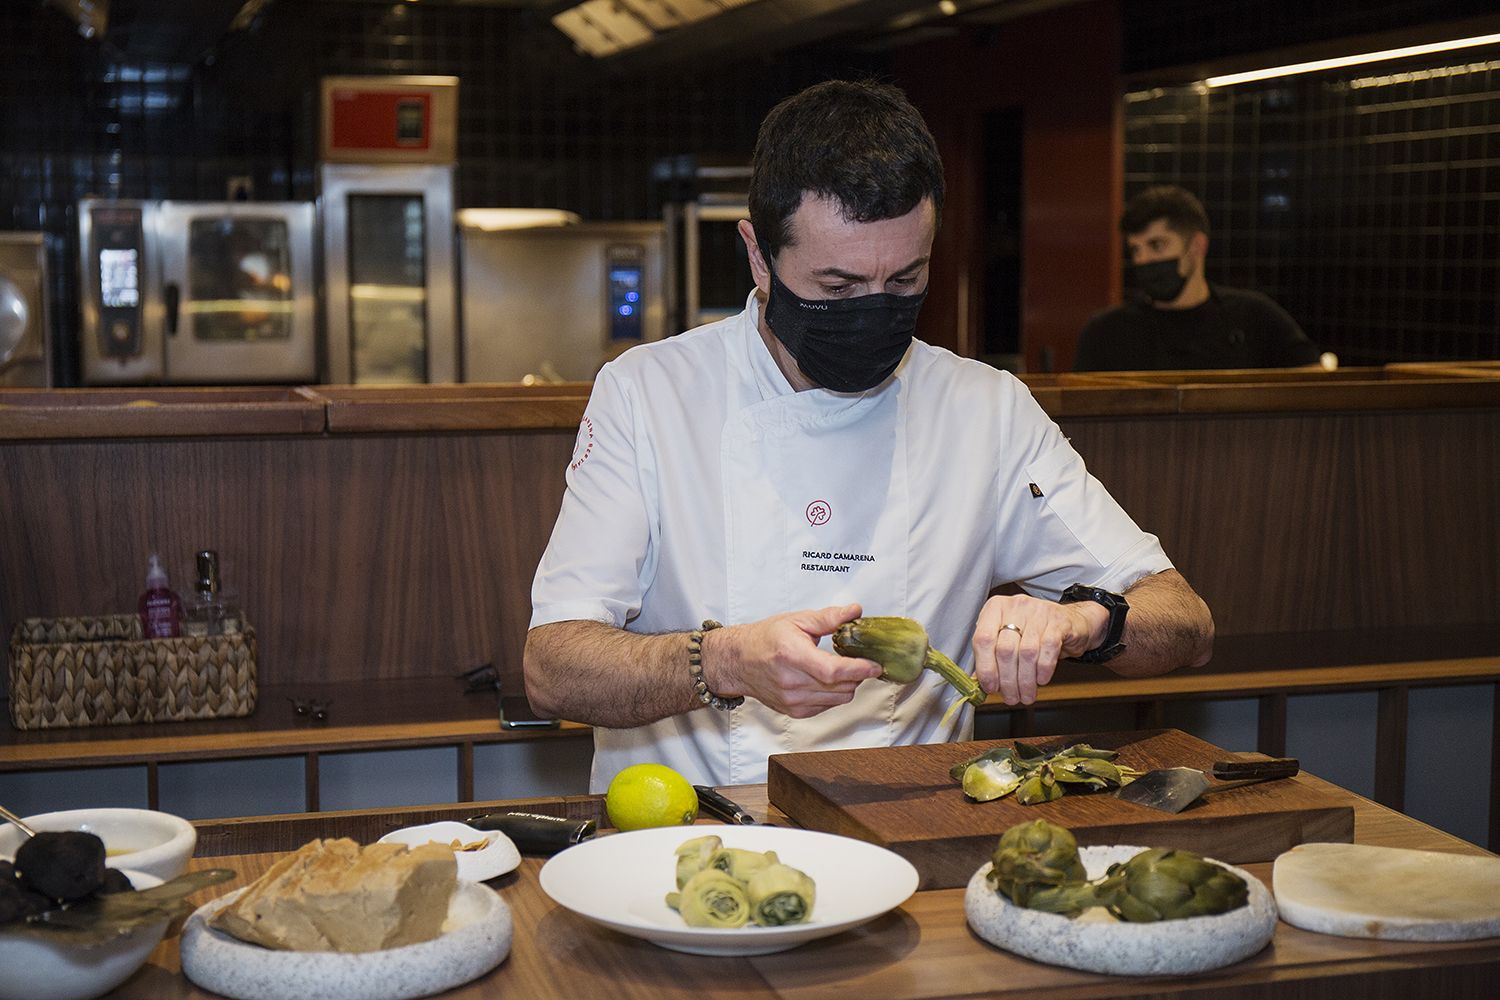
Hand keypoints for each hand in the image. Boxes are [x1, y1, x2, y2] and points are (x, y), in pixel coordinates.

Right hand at [703, 604, 883, 717]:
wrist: (738, 661)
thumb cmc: (764, 639)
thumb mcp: (797, 621)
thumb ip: (828, 618)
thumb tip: (854, 612)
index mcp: (793, 656)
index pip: (835, 671)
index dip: (860, 669)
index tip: (875, 665)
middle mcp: (792, 682)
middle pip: (841, 687)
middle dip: (857, 674)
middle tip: (859, 660)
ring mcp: (793, 701)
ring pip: (838, 699)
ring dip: (847, 685)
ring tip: (841, 669)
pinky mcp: (794, 711)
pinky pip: (827, 706)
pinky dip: (834, 694)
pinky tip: (826, 680)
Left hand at [972, 594, 1107, 704]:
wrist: (1070, 621)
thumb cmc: (1033, 631)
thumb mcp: (1007, 637)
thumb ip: (991, 656)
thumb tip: (978, 683)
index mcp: (995, 608)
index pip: (983, 639)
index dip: (985, 667)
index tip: (990, 687)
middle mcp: (1015, 606)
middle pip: (1005, 650)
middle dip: (1007, 680)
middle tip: (1011, 698)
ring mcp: (1038, 611)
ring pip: (1027, 653)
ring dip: (1025, 681)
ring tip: (1026, 696)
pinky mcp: (1058, 621)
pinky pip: (1048, 650)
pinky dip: (1043, 670)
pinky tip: (1041, 680)